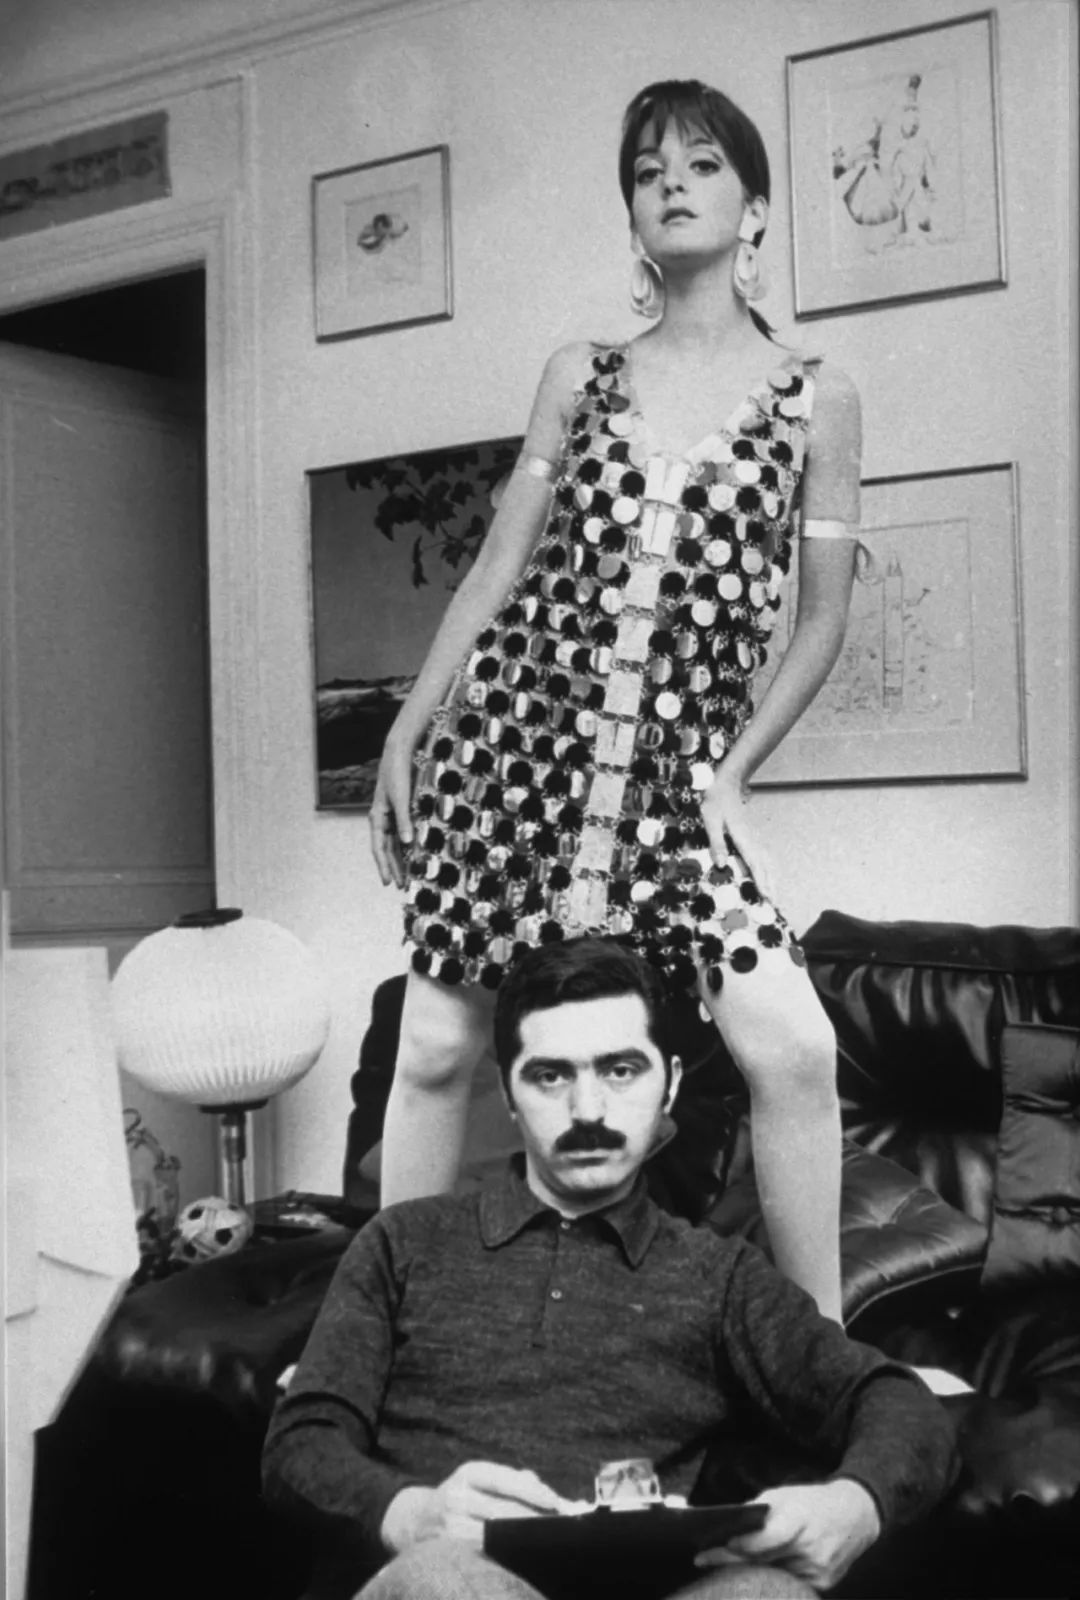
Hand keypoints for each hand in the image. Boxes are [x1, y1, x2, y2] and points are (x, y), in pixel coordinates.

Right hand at [369, 733, 415, 889]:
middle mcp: (381, 819)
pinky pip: (401, 833)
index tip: (389, 882)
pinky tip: (413, 854)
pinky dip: (406, 846)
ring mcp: (390, 815)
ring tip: (406, 876)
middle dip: (393, 868)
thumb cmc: (397, 774)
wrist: (398, 753)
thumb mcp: (401, 798)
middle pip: (386, 850)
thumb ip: (404, 821)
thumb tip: (408, 843)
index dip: (384, 866)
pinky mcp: (399, 810)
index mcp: (377, 817)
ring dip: (399, 860)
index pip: (379, 848)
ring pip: (393, 843)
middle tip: (400, 886)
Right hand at [380, 1462, 561, 1552]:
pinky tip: (522, 1559)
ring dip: (522, 1542)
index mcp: (468, 1473)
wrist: (416, 1521)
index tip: (555, 1502)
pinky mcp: (448, 1553)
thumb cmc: (464, 1497)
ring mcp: (449, 1527)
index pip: (503, 1480)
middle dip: (533, 1521)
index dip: (531, 1491)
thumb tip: (547, 1491)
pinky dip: (505, 1557)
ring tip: (547, 1545)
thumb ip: (515, 1480)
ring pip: (494, 1538)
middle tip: (561, 1529)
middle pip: (501, 1512)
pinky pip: (483, 1557)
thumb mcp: (482, 1479)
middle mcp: (456, 1497)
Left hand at [696, 1480, 880, 1590]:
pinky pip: (786, 1585)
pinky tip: (749, 1576)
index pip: (770, 1537)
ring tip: (718, 1566)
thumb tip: (728, 1527)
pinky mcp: (822, 1584)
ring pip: (772, 1576)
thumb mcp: (785, 1495)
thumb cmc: (813, 1501)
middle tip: (702, 1559)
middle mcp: (811, 1547)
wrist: (856, 1516)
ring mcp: (818, 1570)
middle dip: (731, 1561)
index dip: (746, 1544)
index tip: (721, 1544)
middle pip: (765, 1560)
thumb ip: (758, 1512)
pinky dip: (768, 1579)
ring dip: (746, 1572)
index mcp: (801, 1519)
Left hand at [699, 768, 778, 904]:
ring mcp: (754, 839)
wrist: (727, 784)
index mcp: (742, 839)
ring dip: (772, 880)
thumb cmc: (715, 802)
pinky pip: (763, 859)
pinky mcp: (752, 839)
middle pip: (765, 867)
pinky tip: (769, 879)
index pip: (754, 865)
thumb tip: (720, 865)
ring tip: (776, 898)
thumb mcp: (710, 820)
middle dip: (771, 887)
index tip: (767, 898)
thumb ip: (716, 842)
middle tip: (777, 906)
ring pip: (767, 863)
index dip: (761, 882)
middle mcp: (752, 841)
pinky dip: (768, 871)